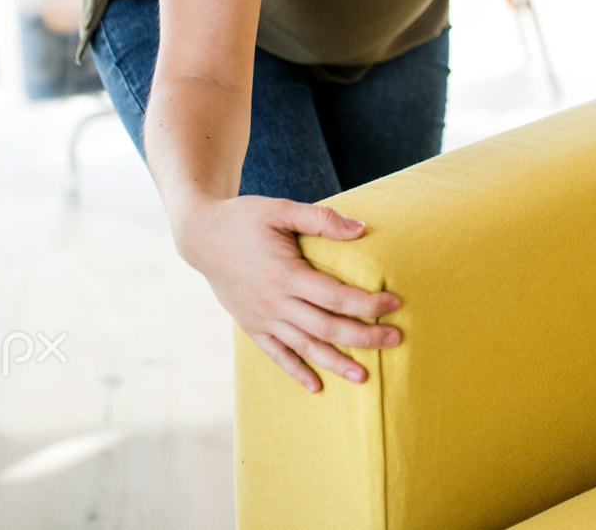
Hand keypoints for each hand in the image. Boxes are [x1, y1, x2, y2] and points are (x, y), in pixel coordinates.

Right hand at [172, 196, 400, 393]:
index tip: (394, 304)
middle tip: (395, 340)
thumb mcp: (281, 209)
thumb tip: (361, 229)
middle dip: (363, 337)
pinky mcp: (251, 326)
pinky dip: (296, 371)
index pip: (334, 296)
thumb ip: (322, 219)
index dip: (366, 303)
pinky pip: (276, 354)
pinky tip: (316, 386)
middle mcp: (273, 302)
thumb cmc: (244, 218)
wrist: (200, 236)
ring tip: (363, 376)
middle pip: (325, 327)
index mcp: (285, 274)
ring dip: (335, 362)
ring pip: (304, 347)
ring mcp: (261, 318)